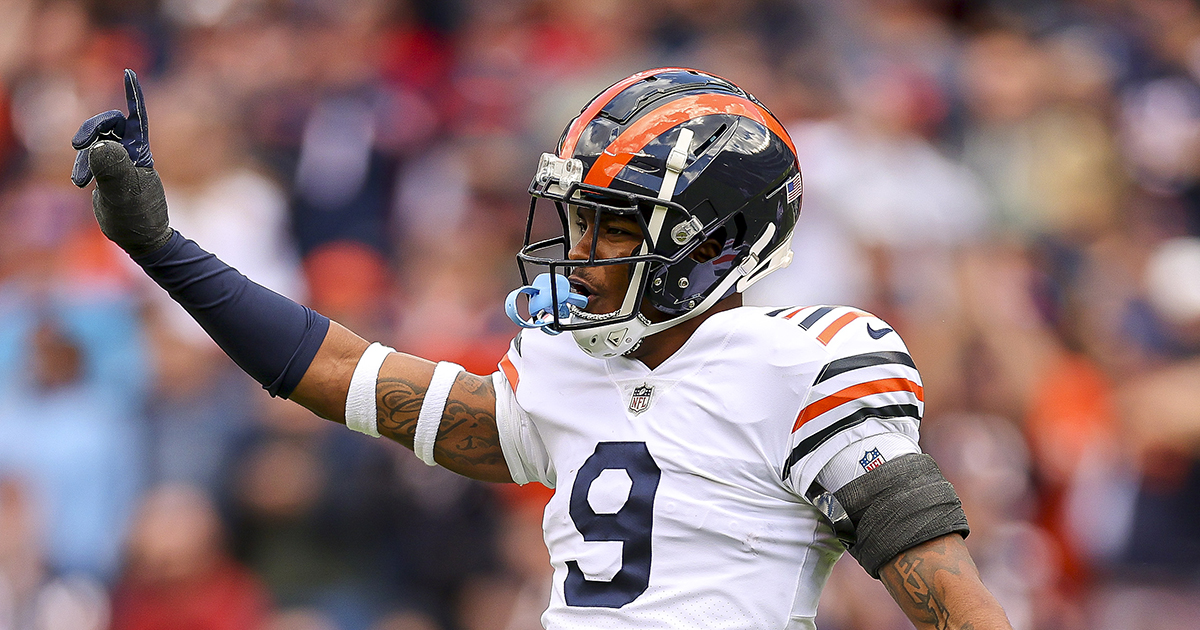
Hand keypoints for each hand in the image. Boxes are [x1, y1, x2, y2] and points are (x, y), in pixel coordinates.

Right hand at [71, 69, 170, 256]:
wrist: (141, 239)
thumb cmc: (138, 218)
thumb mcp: (123, 194)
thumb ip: (112, 169)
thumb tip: (99, 146)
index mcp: (142, 153)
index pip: (138, 117)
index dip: (133, 95)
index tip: (129, 73)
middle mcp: (132, 153)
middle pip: (109, 124)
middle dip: (91, 128)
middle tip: (78, 144)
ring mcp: (120, 162)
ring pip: (95, 143)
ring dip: (83, 156)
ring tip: (79, 181)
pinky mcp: (108, 172)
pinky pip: (91, 158)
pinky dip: (82, 166)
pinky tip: (80, 183)